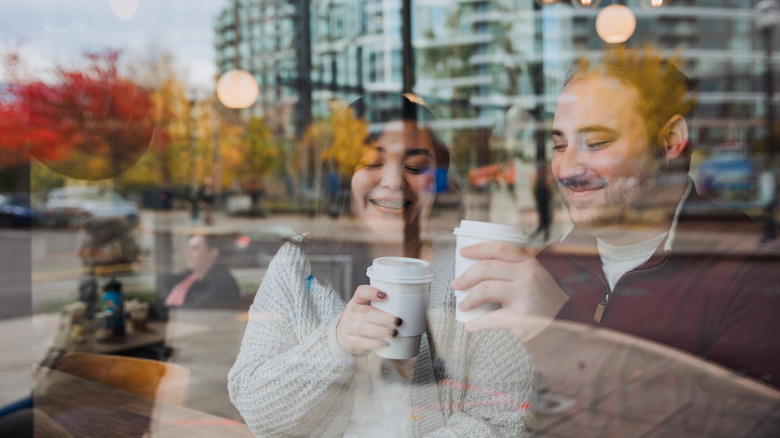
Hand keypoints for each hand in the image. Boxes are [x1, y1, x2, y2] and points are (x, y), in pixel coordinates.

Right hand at [336, 285, 401, 355]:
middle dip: (383, 318)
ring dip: (380, 331)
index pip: (361, 292)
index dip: (371, 292)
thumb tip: (409, 307)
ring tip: (394, 333)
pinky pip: (360, 342)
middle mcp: (350, 312)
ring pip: (362, 328)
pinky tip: (384, 343)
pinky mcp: (348, 341)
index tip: (384, 295)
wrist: (345, 334)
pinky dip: (373, 343)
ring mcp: (347, 327)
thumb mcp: (369, 308)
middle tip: (397, 321)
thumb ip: (383, 306)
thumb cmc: (364, 319)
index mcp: (357, 301)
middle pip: (364, 313)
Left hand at [452, 241, 568, 340]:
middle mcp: (528, 276)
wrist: (567, 326)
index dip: (478, 249)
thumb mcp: (536, 278)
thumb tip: (478, 274)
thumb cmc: (546, 303)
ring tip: (463, 305)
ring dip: (469, 298)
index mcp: (530, 263)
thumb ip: (515, 272)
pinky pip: (491, 319)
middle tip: (457, 284)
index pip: (499, 249)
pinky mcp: (522, 318)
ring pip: (485, 290)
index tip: (463, 252)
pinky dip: (477, 323)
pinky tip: (470, 325)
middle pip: (487, 268)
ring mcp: (525, 296)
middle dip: (466, 276)